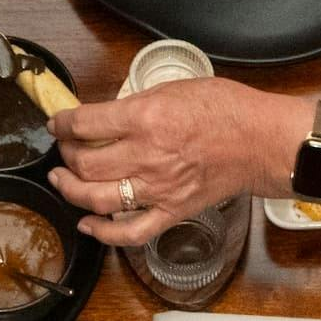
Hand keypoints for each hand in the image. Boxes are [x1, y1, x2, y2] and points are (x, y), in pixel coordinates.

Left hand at [47, 79, 301, 246]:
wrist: (263, 142)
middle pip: (84, 164)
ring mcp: (158, 188)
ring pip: (96, 198)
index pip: (84, 124)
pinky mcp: (172, 211)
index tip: (57, 123)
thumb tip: (108, 114)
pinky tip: (88, 224)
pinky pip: (131, 231)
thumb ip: (138, 103)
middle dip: (65, 156)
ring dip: (70, 191)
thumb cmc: (228, 110)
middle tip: (65, 149)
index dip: (62, 124)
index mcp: (146, 119)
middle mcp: (147, 156)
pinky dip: (103, 232)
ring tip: (62, 181)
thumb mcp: (175, 88)